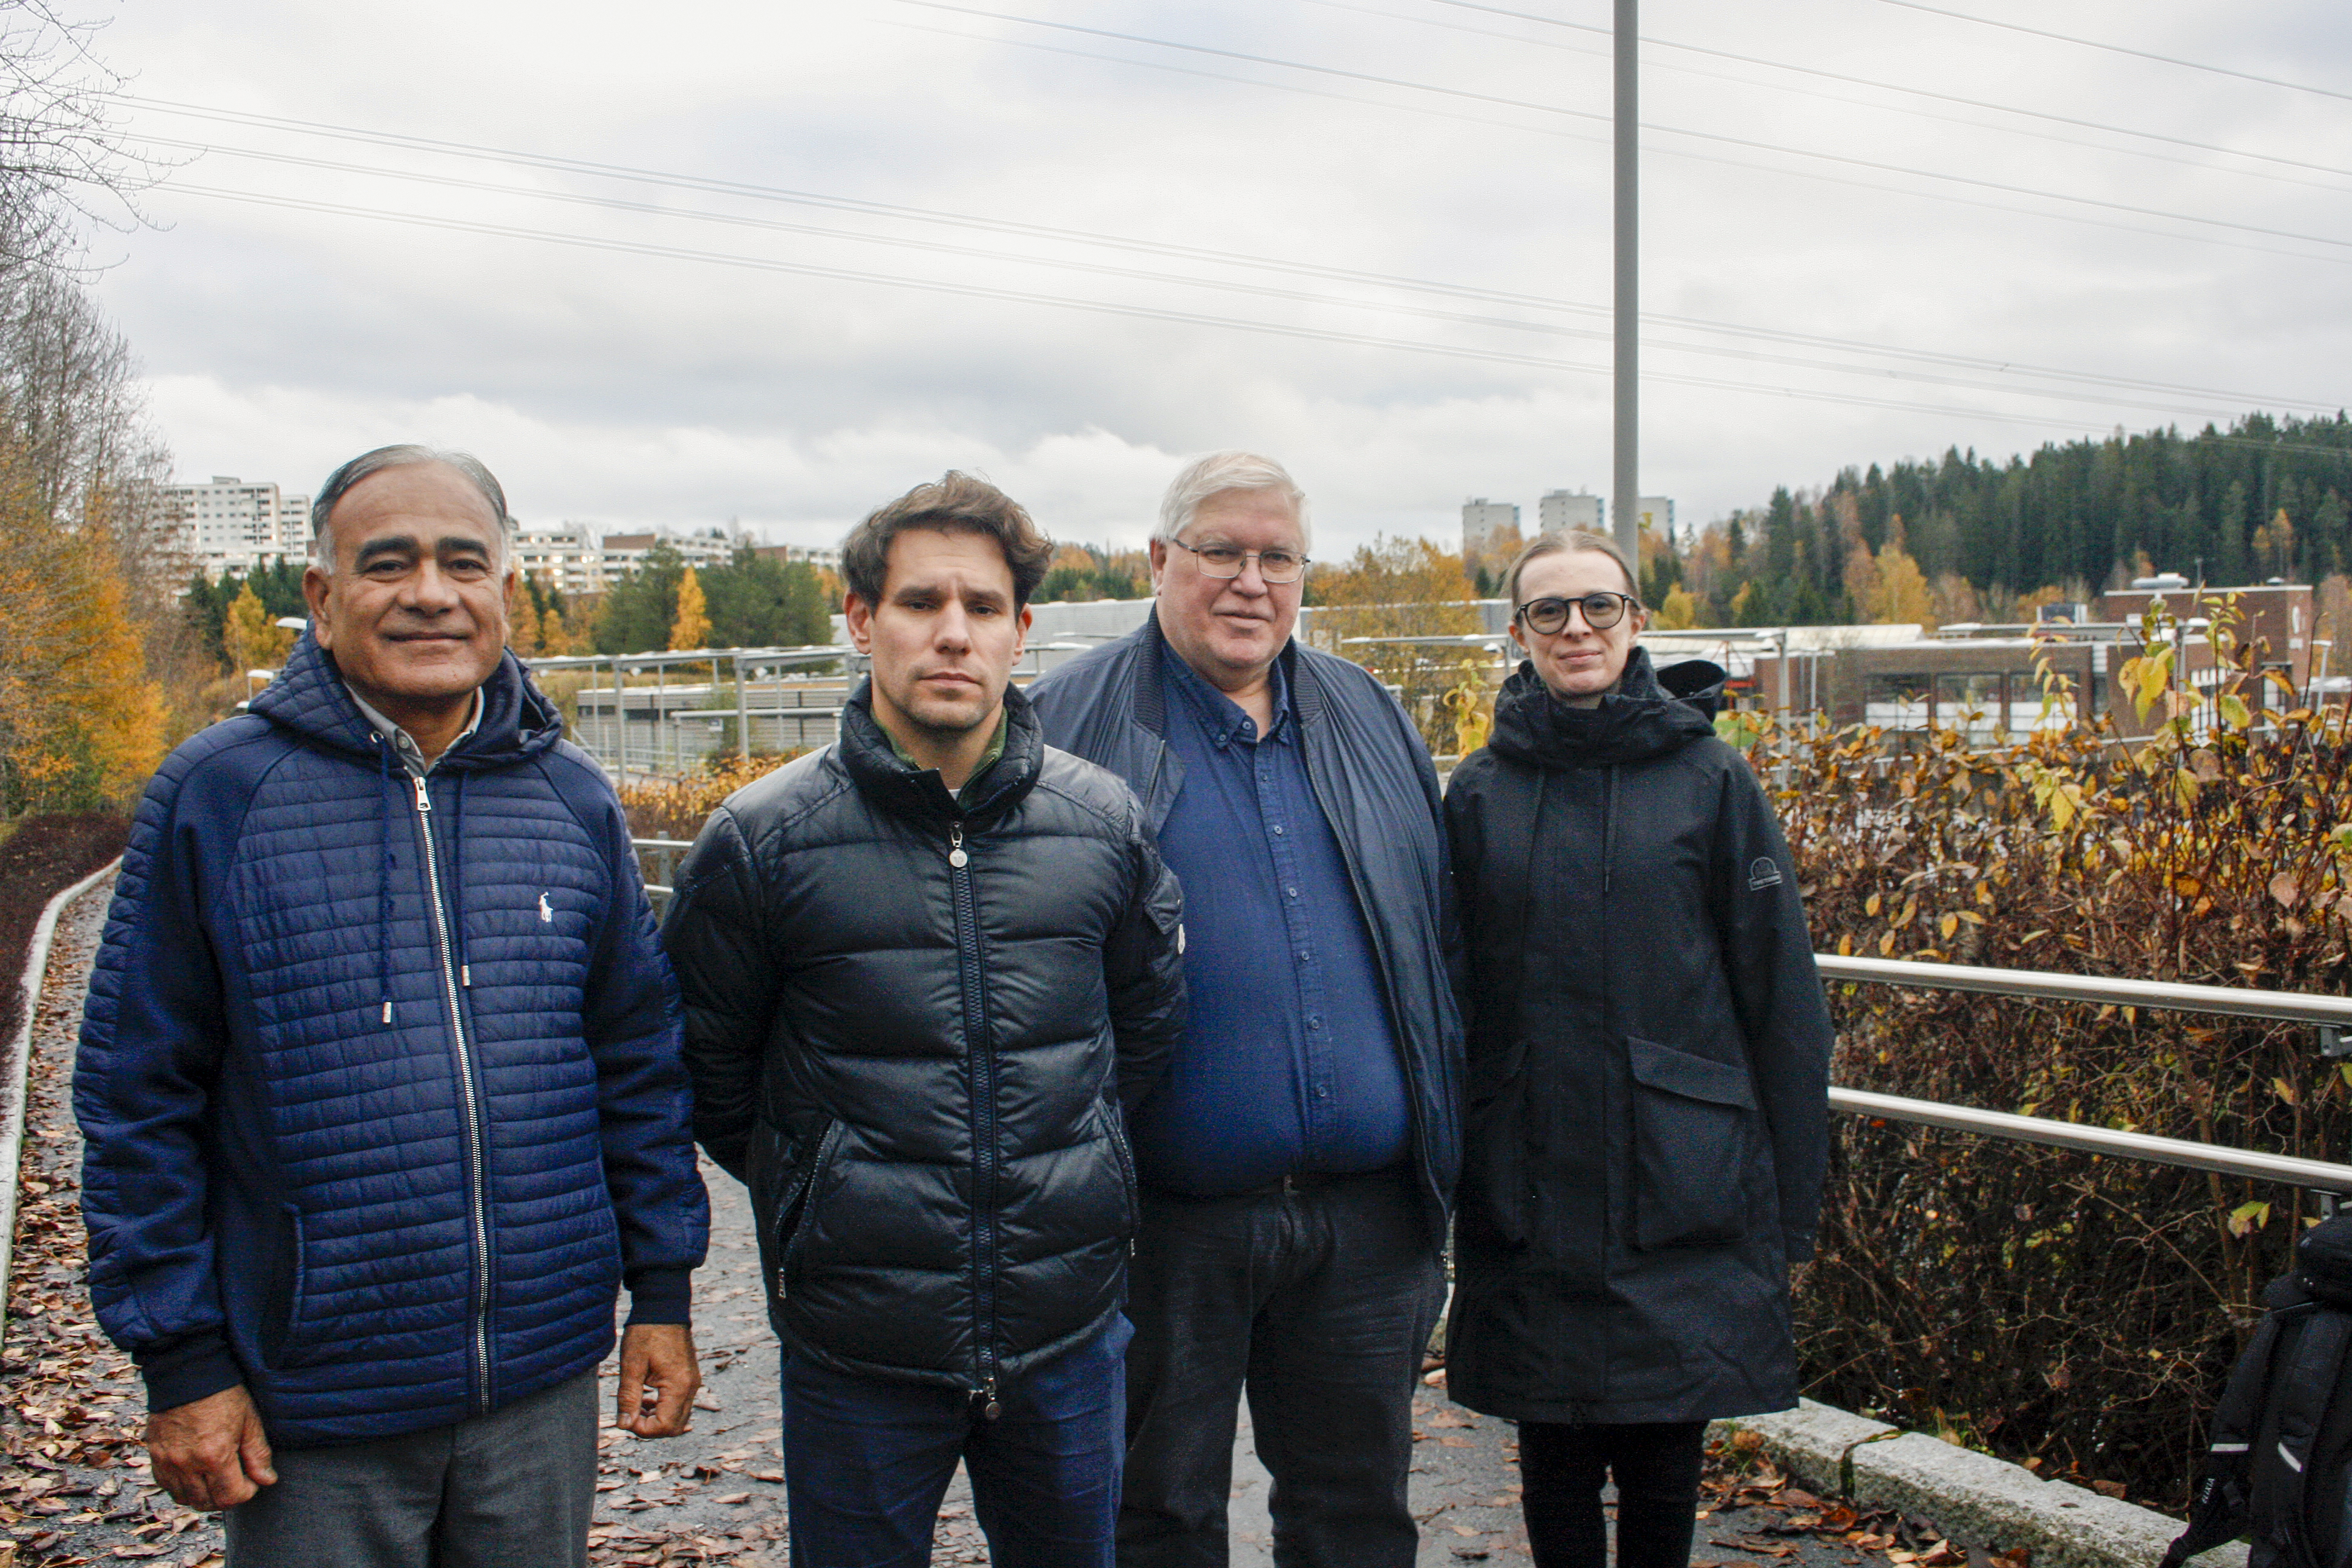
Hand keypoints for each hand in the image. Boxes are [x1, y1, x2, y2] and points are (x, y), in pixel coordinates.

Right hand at [145, 1384, 275, 1510]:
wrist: (188, 1372)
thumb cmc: (224, 1394)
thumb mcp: (249, 1421)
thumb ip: (258, 1454)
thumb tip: (267, 1480)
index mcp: (214, 1456)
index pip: (230, 1497)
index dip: (246, 1493)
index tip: (252, 1481)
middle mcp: (187, 1464)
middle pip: (206, 1503)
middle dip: (226, 1498)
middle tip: (236, 1481)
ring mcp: (167, 1461)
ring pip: (184, 1498)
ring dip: (203, 1496)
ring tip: (216, 1479)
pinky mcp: (154, 1455)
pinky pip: (165, 1485)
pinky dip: (181, 1487)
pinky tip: (194, 1474)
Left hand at [615, 1323, 698, 1436]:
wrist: (663, 1306)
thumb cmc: (646, 1332)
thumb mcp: (631, 1365)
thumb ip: (628, 1397)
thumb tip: (624, 1425)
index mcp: (679, 1384)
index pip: (665, 1426)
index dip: (642, 1429)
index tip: (625, 1418)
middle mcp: (691, 1386)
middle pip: (674, 1427)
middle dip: (650, 1428)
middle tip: (630, 1415)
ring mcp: (692, 1382)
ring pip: (678, 1418)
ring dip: (656, 1419)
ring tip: (636, 1406)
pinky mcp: (689, 1378)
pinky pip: (679, 1404)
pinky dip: (663, 1409)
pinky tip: (646, 1398)